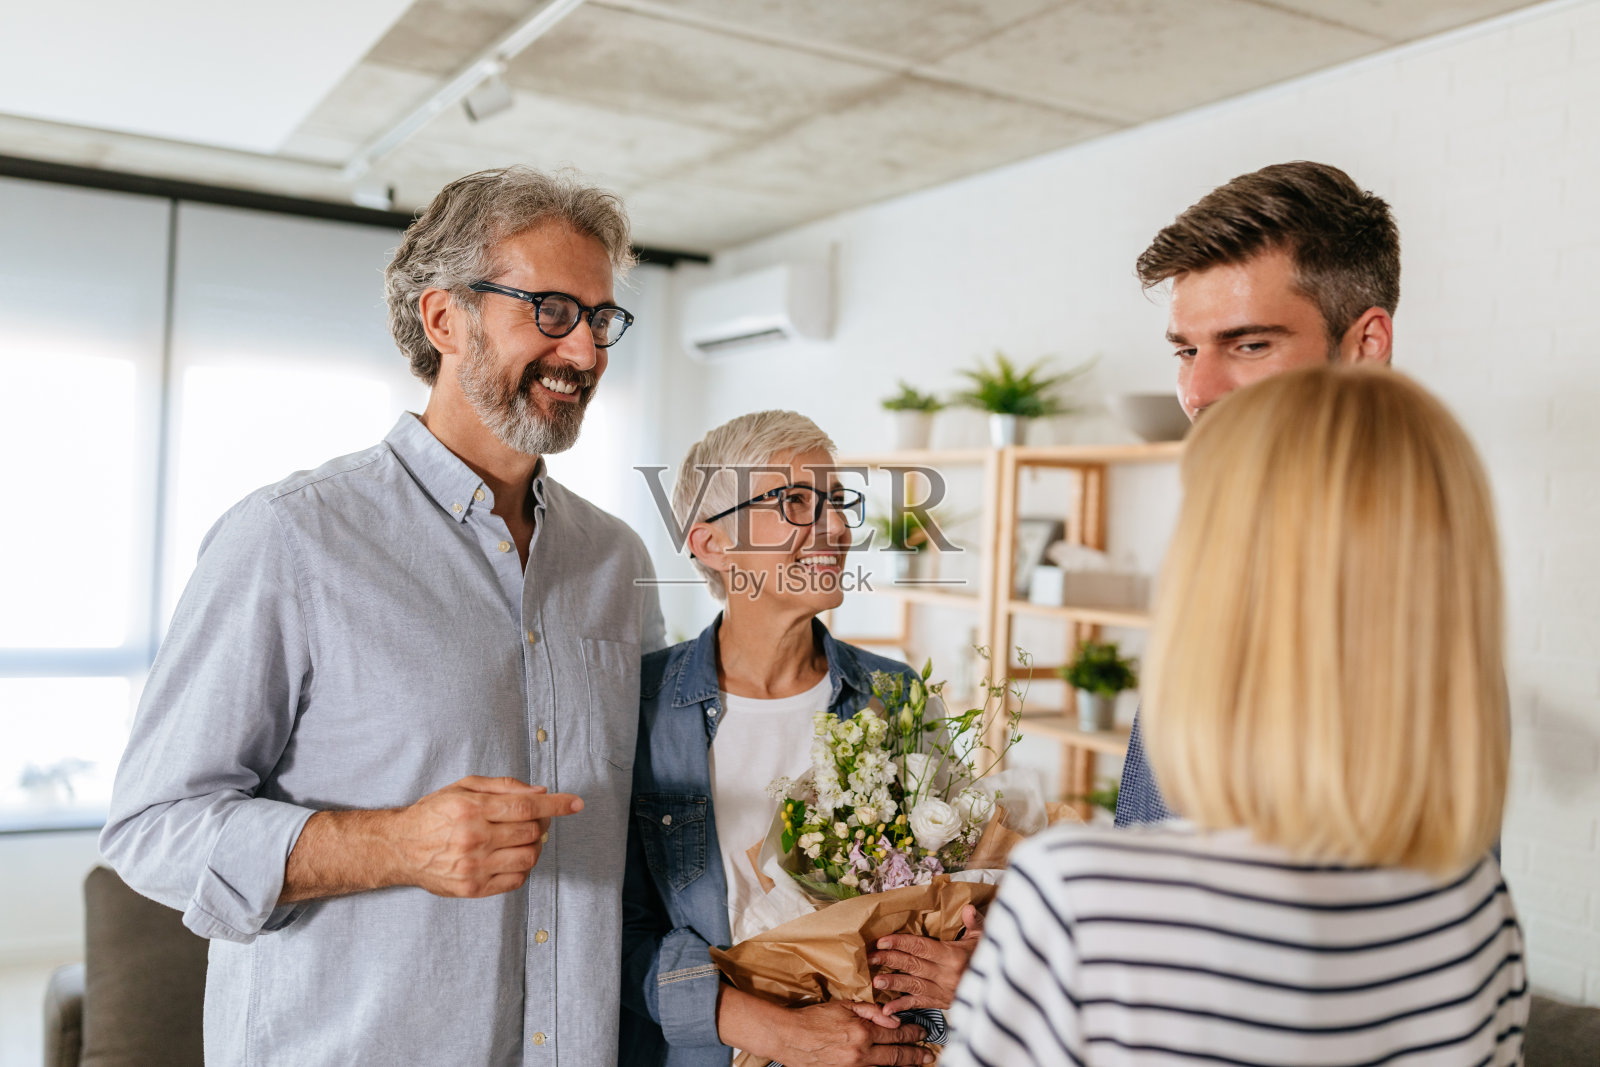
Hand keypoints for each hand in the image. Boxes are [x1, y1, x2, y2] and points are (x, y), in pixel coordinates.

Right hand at [392, 776, 582, 897]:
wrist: (399, 848)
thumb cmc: (433, 813)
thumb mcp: (463, 787)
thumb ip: (503, 787)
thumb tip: (540, 793)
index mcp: (471, 810)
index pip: (527, 807)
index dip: (557, 805)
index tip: (576, 804)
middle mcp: (473, 839)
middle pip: (531, 832)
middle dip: (543, 823)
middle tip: (536, 819)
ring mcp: (473, 867)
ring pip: (528, 858)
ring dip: (535, 846)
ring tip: (524, 838)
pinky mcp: (472, 889)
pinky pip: (516, 880)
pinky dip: (524, 867)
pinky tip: (512, 856)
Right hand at [770, 1002, 930, 1066]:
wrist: (789, 1037)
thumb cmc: (814, 1019)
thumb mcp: (843, 1005)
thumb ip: (870, 1010)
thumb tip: (893, 1017)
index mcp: (862, 1031)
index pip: (896, 1033)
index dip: (912, 1033)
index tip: (921, 1033)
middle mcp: (861, 1052)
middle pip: (897, 1055)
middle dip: (915, 1054)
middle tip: (927, 1055)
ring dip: (904, 1065)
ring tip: (916, 1063)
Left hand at [868, 903, 984, 1012]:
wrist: (1002, 986)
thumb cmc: (988, 957)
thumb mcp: (984, 937)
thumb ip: (975, 921)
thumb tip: (968, 907)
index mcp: (953, 956)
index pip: (922, 947)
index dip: (901, 943)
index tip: (882, 940)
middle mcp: (947, 974)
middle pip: (913, 965)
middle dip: (890, 960)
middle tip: (870, 957)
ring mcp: (944, 991)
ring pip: (914, 986)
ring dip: (893, 983)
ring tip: (875, 981)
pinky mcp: (943, 1003)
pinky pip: (921, 1005)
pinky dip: (903, 1007)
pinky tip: (888, 1010)